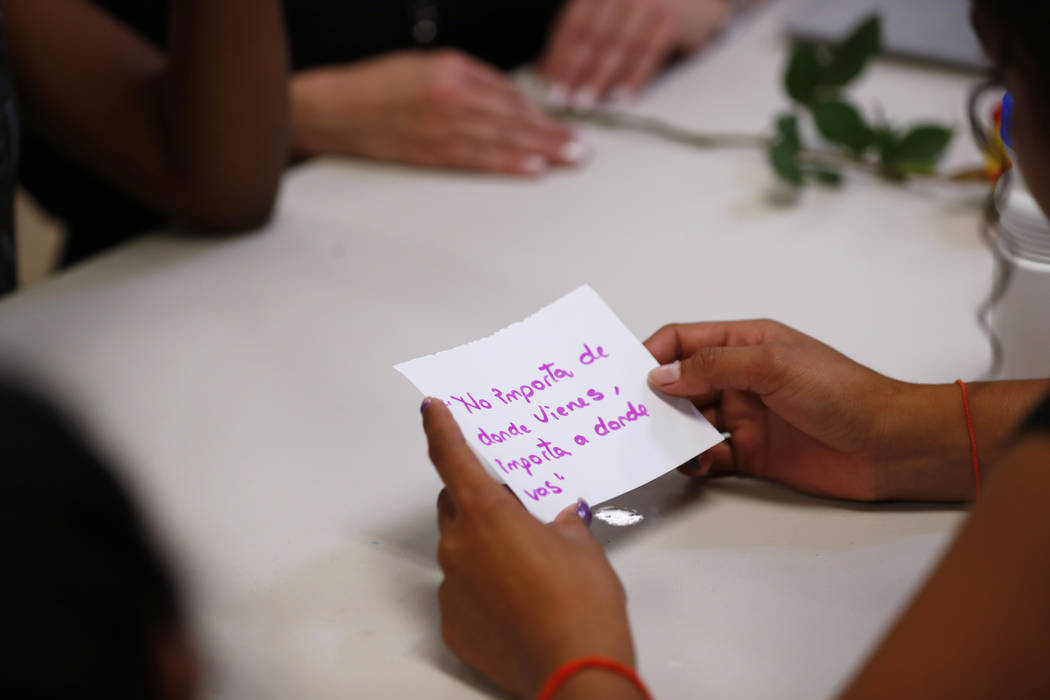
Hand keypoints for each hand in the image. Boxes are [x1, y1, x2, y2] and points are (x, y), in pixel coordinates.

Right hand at [292, 50, 585, 175]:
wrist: (334, 111)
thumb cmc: (376, 86)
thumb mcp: (426, 64)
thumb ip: (470, 80)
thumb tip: (509, 102)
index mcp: (452, 71)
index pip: (509, 93)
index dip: (540, 111)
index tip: (563, 122)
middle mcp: (451, 98)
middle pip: (513, 118)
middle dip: (552, 133)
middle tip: (581, 147)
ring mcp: (442, 129)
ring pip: (502, 140)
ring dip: (541, 150)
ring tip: (569, 159)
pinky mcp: (431, 154)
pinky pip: (478, 160)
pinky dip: (508, 164)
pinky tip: (531, 169)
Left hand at [421, 399, 636, 697]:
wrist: (574, 670)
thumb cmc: (581, 603)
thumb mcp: (582, 547)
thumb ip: (563, 522)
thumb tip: (560, 520)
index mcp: (487, 514)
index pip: (451, 457)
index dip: (439, 428)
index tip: (431, 408)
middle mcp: (459, 545)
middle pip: (454, 506)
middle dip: (477, 501)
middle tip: (513, 513)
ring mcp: (451, 586)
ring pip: (458, 550)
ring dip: (481, 549)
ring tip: (523, 569)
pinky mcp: (452, 623)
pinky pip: (461, 592)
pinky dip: (481, 590)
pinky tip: (514, 605)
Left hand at [539, 0, 730, 105]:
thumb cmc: (646, 8)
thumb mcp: (610, 10)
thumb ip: (581, 33)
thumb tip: (545, 70)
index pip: (573, 24)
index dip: (559, 56)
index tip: (547, 83)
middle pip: (593, 36)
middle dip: (576, 71)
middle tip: (563, 99)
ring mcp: (647, 1)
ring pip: (618, 45)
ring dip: (601, 78)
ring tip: (588, 103)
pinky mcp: (672, 17)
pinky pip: (649, 52)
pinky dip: (636, 77)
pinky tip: (624, 98)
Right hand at [644, 320, 978, 501]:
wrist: (889, 446)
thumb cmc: (844, 393)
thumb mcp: (774, 365)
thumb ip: (714, 367)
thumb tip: (662, 374)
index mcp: (745, 345)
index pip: (684, 341)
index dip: (654, 355)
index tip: (629, 376)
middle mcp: (740, 378)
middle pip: (681, 383)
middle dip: (655, 397)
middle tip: (630, 416)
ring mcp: (745, 417)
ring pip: (690, 422)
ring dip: (672, 432)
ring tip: (659, 444)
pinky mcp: (751, 454)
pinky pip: (709, 456)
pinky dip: (694, 461)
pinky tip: (692, 464)